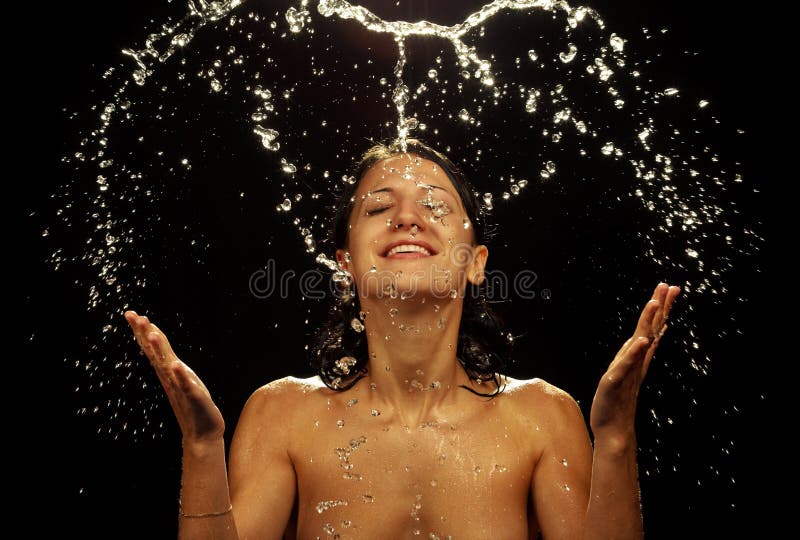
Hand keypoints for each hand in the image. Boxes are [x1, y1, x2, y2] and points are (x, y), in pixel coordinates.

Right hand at [124, 311, 224, 442]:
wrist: (202, 432)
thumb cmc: (192, 402)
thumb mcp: (179, 377)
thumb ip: (168, 362)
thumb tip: (157, 344)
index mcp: (167, 370)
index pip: (152, 347)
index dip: (142, 330)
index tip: (131, 314)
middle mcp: (170, 377)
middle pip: (155, 352)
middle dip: (144, 333)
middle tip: (134, 316)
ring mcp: (180, 387)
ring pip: (167, 366)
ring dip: (160, 350)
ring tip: (152, 334)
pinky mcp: (194, 397)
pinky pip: (186, 385)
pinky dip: (181, 376)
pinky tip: (176, 365)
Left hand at [589, 283, 680, 440]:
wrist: (613, 430)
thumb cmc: (617, 401)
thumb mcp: (626, 372)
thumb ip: (635, 355)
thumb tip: (645, 338)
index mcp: (638, 357)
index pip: (652, 327)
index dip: (662, 308)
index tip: (671, 288)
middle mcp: (636, 361)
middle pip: (651, 330)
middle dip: (660, 307)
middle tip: (669, 286)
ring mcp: (628, 371)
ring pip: (640, 343)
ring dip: (648, 323)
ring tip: (655, 303)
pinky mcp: (615, 382)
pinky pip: (626, 365)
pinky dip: (634, 353)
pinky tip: (641, 341)